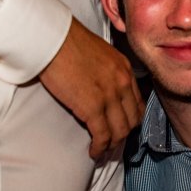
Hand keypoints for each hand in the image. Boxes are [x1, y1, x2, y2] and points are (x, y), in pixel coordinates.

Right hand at [38, 17, 144, 158]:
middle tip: (112, 143)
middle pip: (132, 119)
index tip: (121, 127)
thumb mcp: (98, 52)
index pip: (137, 102)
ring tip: (102, 150)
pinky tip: (93, 151)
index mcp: (124, 68)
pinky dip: (99, 147)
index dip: (130, 119)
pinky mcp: (92, 107)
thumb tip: (99, 84)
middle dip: (123, 134)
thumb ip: (106, 69)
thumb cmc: (67, 42)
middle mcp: (122, 82)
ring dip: (112, 145)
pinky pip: (102, 135)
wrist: (53, 39)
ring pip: (120, 131)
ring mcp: (109, 95)